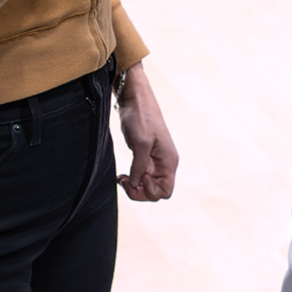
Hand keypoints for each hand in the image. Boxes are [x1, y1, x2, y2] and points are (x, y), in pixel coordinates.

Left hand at [115, 63, 177, 201]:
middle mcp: (164, 163)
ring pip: (148, 186)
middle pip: (156, 192)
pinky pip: (141, 177)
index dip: (150, 191)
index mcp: (169, 161)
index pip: (165, 191)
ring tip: (122, 179)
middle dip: (140, 191)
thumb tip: (137, 184)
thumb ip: (140, 166)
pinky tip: (122, 176)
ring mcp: (155, 161)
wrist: (135, 99)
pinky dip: (132, 179)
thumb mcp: (141, 143)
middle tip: (125, 181)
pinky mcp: (145, 157)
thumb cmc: (141, 117)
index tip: (137, 178)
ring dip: (135, 187)